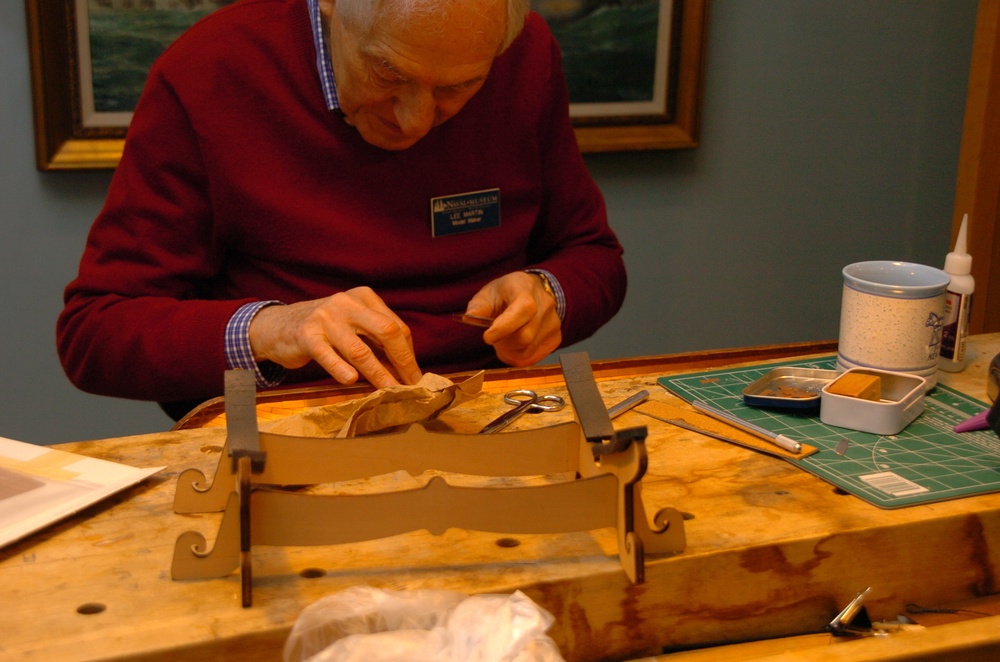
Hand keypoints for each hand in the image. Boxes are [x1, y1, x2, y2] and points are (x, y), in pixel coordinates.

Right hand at [248, 287, 421, 387]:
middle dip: (403, 361)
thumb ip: (376, 338)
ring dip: (379, 373)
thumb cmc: (324, 329)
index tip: (414, 375)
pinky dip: (341, 369)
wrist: (277, 326)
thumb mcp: (352, 323)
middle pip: (386, 331)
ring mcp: (326, 318)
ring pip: (359, 349)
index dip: (408, 353)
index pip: (396, 325)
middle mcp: (347, 303)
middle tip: (411, 384)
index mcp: (364, 297)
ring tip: (390, 390)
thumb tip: (404, 368)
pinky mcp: (306, 335)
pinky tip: (352, 380)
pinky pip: (327, 355)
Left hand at [465, 271, 561, 365]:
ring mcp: (553, 322)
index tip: (487, 336)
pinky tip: (513, 346)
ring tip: (503, 340)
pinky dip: (517, 356)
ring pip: (528, 350)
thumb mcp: (488, 293)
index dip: (504, 327)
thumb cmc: (506, 294)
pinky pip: (532, 357)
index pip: (523, 309)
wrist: (533, 291)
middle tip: (493, 338)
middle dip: (503, 342)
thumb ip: (478, 306)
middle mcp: (545, 304)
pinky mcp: (555, 338)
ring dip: (509, 351)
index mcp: (525, 288)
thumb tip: (469, 318)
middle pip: (525, 336)